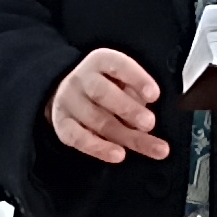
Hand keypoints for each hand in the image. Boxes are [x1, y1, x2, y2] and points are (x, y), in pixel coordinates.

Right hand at [47, 46, 171, 163]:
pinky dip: (98, 148)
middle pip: (102, 93)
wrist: (70, 95)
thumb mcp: (122, 80)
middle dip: (128, 109)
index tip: (154, 95)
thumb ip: (135, 92)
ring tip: (144, 146)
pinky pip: (77, 138)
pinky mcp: (62, 124)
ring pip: (95, 119)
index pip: (118, 65)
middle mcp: (81, 79)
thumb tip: (147, 111)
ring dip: (122, 134)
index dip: (137, 79)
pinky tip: (117, 155)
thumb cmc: (108, 88)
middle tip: (149, 124)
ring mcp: (69, 101)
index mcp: (101, 61)